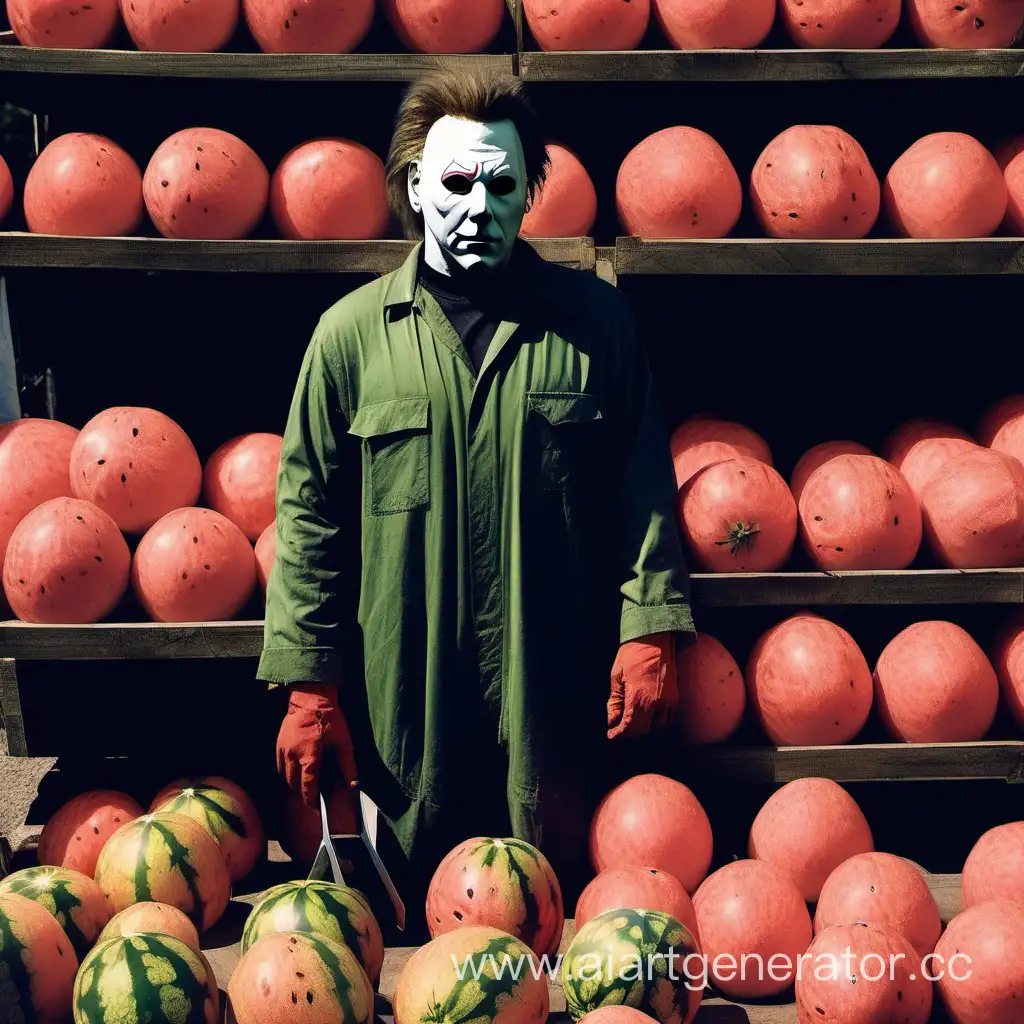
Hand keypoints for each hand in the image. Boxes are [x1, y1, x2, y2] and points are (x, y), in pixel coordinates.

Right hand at [276, 683, 358, 808]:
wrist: (310, 698)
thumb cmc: (330, 719)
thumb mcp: (343, 741)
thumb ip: (347, 765)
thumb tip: (352, 785)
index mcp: (309, 756)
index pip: (307, 786)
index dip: (311, 800)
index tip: (315, 808)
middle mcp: (292, 755)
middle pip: (294, 784)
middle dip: (303, 792)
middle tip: (313, 795)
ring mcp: (283, 750)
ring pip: (285, 777)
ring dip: (294, 783)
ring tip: (306, 783)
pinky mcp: (278, 744)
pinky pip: (280, 766)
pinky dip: (288, 772)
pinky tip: (298, 770)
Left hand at [607, 633, 678, 738]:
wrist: (654, 638)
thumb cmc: (632, 654)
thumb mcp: (616, 677)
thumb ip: (615, 702)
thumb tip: (612, 721)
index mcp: (639, 696)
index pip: (630, 727)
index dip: (619, 734)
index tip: (612, 735)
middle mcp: (657, 702)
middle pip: (644, 731)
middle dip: (630, 732)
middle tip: (619, 728)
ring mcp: (669, 700)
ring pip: (657, 727)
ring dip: (644, 728)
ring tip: (632, 721)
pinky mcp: (676, 696)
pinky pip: (667, 718)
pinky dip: (657, 721)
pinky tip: (646, 714)